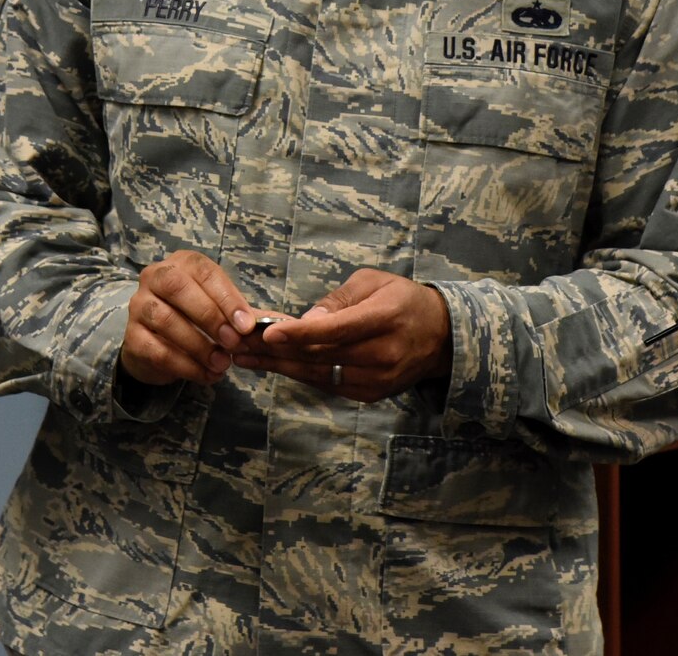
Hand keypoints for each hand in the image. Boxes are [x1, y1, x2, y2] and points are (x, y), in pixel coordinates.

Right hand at [119, 251, 264, 387]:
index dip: (226, 297)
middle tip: (233, 343)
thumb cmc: (194, 318)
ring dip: (198, 345)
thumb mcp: (217, 308)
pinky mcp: (132, 337)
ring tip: (221, 364)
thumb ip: (237, 314)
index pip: (203, 271)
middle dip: (209, 316)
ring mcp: (139, 306)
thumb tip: (263, 325)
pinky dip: (185, 365)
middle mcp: (155, 277)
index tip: (246, 325)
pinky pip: (157, 350)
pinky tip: (205, 375)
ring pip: (165, 319)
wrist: (156, 345)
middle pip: (177, 288)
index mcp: (181, 263)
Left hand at [237, 269, 451, 400]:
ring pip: (318, 374)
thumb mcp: (373, 283)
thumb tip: (306, 321)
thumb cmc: (401, 300)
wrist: (440, 336)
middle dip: (275, 350)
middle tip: (237, 343)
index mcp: (385, 319)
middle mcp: (383, 354)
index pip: (336, 330)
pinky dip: (298, 374)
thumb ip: (338, 302)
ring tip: (243, 357)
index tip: (267, 332)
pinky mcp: (370, 394)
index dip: (300, 332)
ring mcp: (377, 380)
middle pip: (320, 355)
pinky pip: (327, 384)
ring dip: (278, 366)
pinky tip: (272, 366)